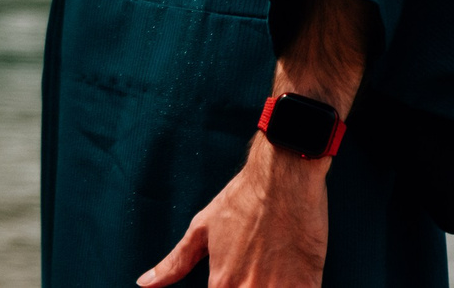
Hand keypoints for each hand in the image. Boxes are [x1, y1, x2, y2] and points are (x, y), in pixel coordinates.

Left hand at [141, 136, 327, 286]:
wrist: (284, 177)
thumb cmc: (243, 199)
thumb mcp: (202, 228)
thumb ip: (175, 262)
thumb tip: (144, 284)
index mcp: (221, 283)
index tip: (231, 281)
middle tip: (252, 269)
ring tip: (269, 270)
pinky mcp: (309, 286)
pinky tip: (292, 278)